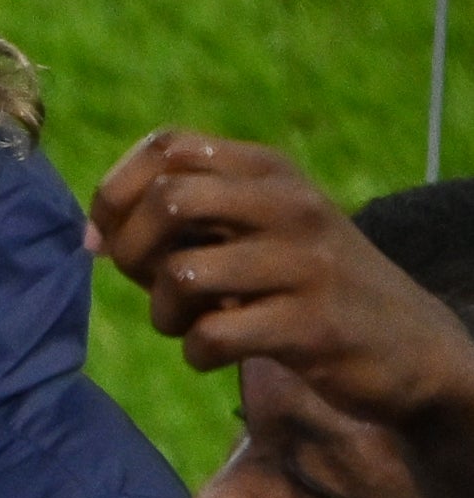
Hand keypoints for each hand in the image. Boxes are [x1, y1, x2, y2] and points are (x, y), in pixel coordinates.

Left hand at [94, 133, 473, 442]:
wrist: (405, 341)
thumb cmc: (301, 283)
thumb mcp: (252, 229)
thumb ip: (182, 221)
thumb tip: (93, 236)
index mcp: (268, 170)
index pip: (168, 145)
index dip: (116, 193)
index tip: (108, 241)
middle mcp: (289, 203)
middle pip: (168, 200)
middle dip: (133, 252)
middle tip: (150, 285)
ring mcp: (305, 262)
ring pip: (183, 273)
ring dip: (164, 313)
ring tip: (189, 324)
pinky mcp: (312, 324)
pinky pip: (212, 336)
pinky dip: (195, 353)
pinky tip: (216, 353)